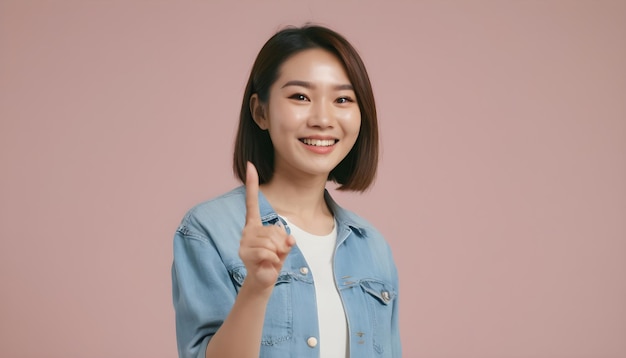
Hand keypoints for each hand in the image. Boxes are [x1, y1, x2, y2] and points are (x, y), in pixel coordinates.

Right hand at [239, 162, 294, 292]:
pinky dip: (274, 260)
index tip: (250, 165)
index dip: (251, 184)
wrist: (264, 280)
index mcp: (254, 224)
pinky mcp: (245, 253)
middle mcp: (247, 230)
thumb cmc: (273, 260)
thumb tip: (289, 239)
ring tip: (271, 259)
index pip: (251, 202)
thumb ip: (286, 239)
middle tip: (277, 253)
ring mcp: (244, 242)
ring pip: (272, 242)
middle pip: (274, 230)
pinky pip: (269, 252)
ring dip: (278, 253)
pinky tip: (268, 264)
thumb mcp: (283, 247)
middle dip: (282, 244)